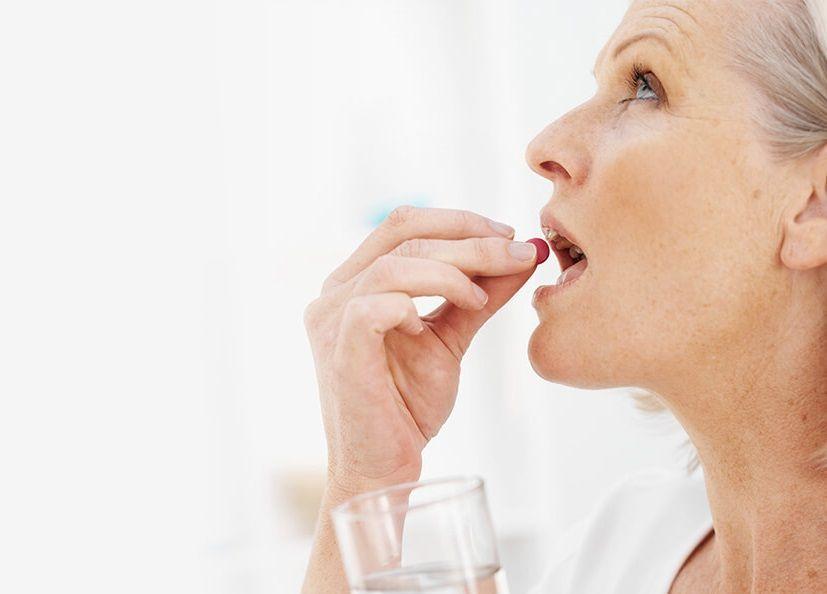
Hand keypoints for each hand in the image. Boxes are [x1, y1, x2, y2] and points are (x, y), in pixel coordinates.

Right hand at [303, 206, 537, 493]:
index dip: (459, 221)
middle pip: (404, 233)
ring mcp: (332, 318)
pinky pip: (377, 304)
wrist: (384, 466)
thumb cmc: (407, 404)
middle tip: (516, 253)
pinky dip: (416, 304)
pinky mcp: (339, 348)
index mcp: (356, 280)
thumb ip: (478, 296)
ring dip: (452, 271)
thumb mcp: (450, 337)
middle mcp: (336, 290)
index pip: (405, 224)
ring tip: (481, 298)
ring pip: (396, 264)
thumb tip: (522, 254)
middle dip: (469, 239)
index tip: (508, 237)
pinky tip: (432, 327)